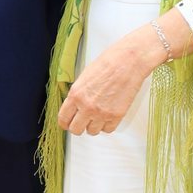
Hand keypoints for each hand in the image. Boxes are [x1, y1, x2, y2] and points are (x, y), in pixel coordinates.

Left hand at [59, 12, 192, 135]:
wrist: (130, 61)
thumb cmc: (109, 62)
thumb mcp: (85, 76)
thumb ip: (78, 94)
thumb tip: (74, 105)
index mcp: (76, 94)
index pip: (63, 119)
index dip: (65, 123)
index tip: (67, 123)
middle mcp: (87, 106)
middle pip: (76, 130)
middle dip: (77, 126)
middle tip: (82, 121)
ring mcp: (102, 113)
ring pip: (92, 132)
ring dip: (93, 125)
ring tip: (97, 116)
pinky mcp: (117, 116)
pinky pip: (108, 130)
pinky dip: (107, 125)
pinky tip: (108, 116)